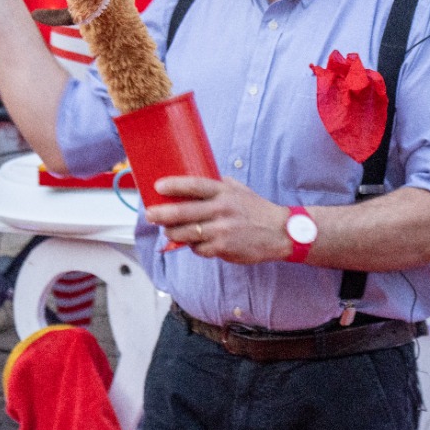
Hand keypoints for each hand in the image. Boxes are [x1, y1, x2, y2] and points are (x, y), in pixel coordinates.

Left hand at [144, 175, 290, 263]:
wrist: (279, 232)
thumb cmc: (257, 209)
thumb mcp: (240, 190)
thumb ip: (220, 185)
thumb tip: (195, 180)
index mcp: (225, 192)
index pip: (194, 185)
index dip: (174, 185)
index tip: (158, 186)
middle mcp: (222, 209)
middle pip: (184, 211)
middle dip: (162, 214)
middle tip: (150, 214)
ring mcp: (222, 230)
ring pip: (187, 233)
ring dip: (173, 233)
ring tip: (168, 231)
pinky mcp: (224, 248)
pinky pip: (199, 248)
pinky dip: (194, 246)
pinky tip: (195, 243)